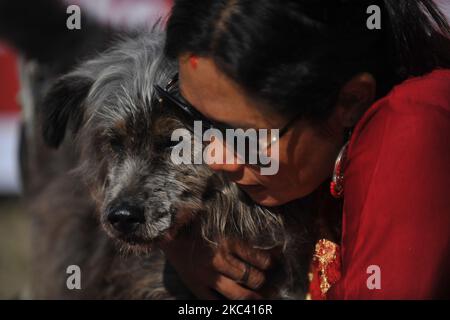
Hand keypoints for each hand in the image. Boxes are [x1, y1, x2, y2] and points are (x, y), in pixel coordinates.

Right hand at [158, 220, 276, 298]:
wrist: (168, 230)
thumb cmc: (196, 222)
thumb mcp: (220, 221)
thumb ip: (240, 230)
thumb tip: (266, 237)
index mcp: (226, 241)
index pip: (258, 258)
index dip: (271, 263)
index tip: (275, 264)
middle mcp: (218, 260)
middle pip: (251, 277)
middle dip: (262, 281)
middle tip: (269, 282)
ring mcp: (206, 276)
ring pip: (237, 294)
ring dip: (252, 298)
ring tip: (260, 299)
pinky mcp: (195, 286)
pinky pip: (214, 303)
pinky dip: (228, 306)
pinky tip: (238, 305)